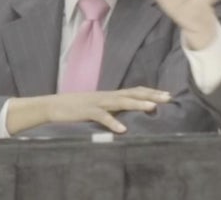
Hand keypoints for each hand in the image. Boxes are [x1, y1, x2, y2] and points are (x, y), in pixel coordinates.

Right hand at [7, 87, 171, 134]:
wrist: (51, 106)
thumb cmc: (74, 108)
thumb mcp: (95, 107)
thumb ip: (110, 109)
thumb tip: (126, 116)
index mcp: (108, 96)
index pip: (133, 91)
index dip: (150, 92)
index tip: (166, 95)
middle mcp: (105, 96)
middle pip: (131, 93)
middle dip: (150, 95)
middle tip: (168, 98)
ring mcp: (96, 103)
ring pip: (120, 102)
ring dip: (137, 104)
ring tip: (153, 108)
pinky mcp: (86, 111)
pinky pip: (101, 116)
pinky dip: (112, 122)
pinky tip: (123, 130)